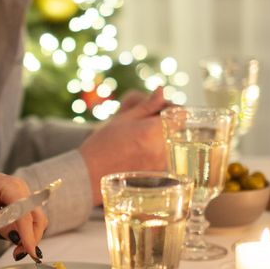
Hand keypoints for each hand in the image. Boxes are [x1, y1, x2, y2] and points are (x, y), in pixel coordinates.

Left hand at [0, 158, 46, 259]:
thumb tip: (16, 238)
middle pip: (37, 217)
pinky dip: (24, 229)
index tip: (30, 253)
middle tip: (19, 254)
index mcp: (10, 187)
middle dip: (32, 238)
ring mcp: (20, 193)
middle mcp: (20, 188)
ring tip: (16, 249)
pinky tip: (13, 237)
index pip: (26, 215)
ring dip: (29, 235)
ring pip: (34, 218)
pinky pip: (26, 216)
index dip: (29, 236)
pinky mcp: (16, 199)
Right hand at [79, 88, 168, 205]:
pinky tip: (140, 156)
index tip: (162, 111)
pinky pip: (167, 161)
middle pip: (178, 131)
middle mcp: (161, 149)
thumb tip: (162, 91)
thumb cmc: (103, 144)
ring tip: (140, 143)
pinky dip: (158, 156)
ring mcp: (161, 165)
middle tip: (147, 127)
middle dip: (167, 125)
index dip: (172, 110)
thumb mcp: (123, 119)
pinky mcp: (158, 177)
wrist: (89, 174)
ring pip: (173, 146)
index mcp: (153, 131)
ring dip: (164, 141)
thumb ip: (147, 106)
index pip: (180, 115)